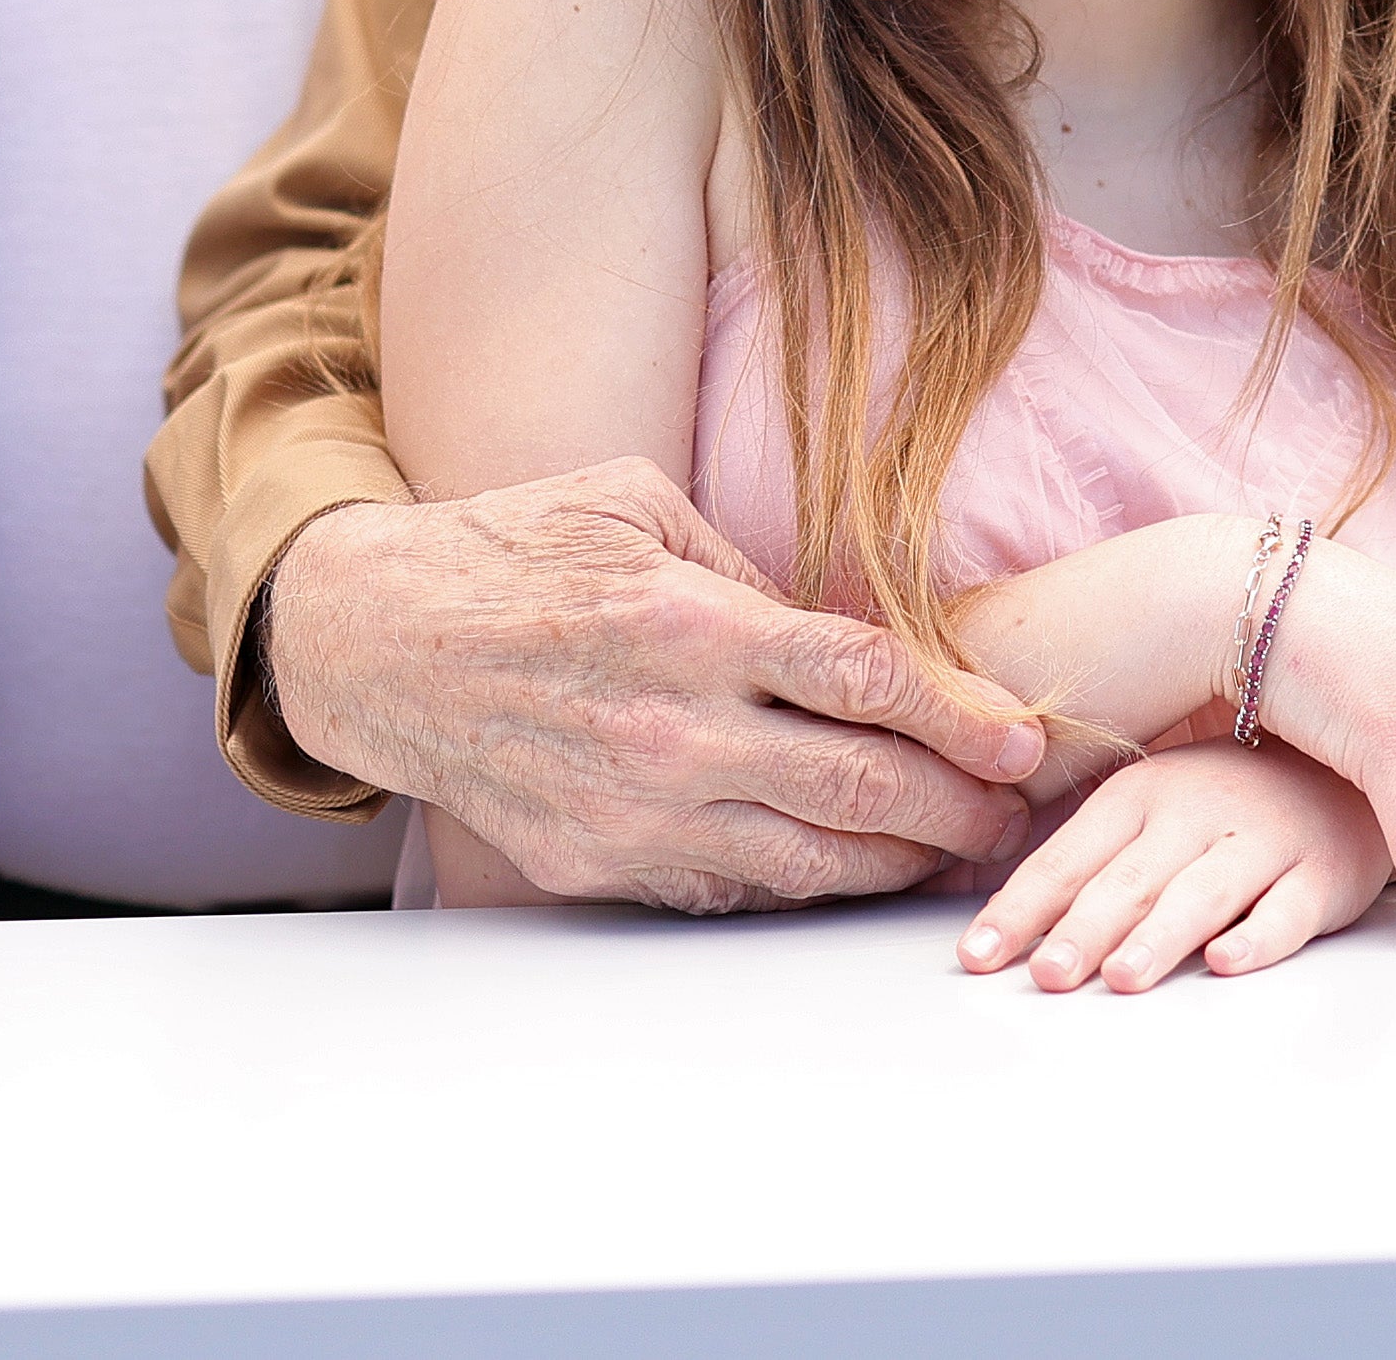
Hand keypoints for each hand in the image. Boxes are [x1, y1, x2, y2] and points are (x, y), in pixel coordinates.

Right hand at [262, 464, 1045, 912]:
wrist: (376, 643)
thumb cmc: (509, 551)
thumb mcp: (635, 504)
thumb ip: (743, 567)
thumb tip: (835, 627)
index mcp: (688, 623)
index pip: (863, 679)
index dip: (958, 717)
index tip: (1018, 741)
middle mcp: (671, 729)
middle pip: (857, 789)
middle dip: (954, 810)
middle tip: (1007, 815)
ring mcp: (634, 811)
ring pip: (804, 863)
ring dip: (894, 865)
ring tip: (949, 853)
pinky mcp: (598, 863)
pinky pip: (727, 892)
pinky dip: (799, 886)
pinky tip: (843, 869)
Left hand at [959, 741, 1390, 990]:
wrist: (1345, 767)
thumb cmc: (1225, 803)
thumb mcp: (1147, 812)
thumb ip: (1079, 866)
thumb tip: (983, 917)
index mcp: (1139, 795)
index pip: (1067, 858)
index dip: (1021, 908)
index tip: (978, 957)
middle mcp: (1194, 813)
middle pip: (1129, 879)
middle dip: (1084, 929)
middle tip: (1047, 975)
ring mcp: (1260, 842)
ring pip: (1202, 892)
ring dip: (1159, 936)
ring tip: (1122, 978)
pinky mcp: (1321, 874)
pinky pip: (1289, 909)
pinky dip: (1257, 938)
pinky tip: (1225, 962)